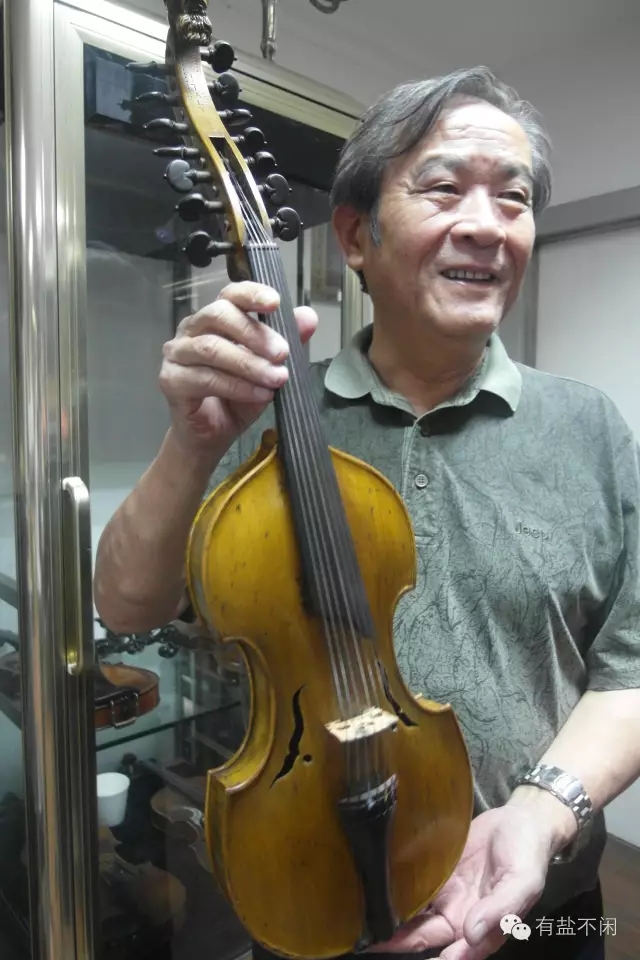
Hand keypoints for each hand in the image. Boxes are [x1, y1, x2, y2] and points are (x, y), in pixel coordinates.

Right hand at [159, 281, 317, 455]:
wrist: (212, 436)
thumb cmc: (237, 398)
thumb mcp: (268, 369)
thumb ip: (285, 342)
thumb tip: (309, 316)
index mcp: (213, 320)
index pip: (229, 295)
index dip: (250, 294)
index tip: (275, 303)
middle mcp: (191, 330)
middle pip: (218, 315)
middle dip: (253, 333)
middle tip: (282, 352)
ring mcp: (177, 354)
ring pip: (212, 349)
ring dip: (249, 364)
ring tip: (276, 378)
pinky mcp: (170, 381)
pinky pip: (205, 378)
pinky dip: (237, 387)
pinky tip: (260, 394)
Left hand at [369, 803, 561, 959]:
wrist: (520, 820)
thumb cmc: (527, 855)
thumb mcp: (523, 882)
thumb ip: (502, 910)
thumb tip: (472, 935)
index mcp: (485, 927)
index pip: (458, 953)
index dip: (439, 958)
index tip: (414, 957)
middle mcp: (462, 917)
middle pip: (426, 937)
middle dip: (400, 943)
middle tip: (372, 941)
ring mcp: (447, 895)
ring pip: (416, 915)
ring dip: (394, 921)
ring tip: (364, 921)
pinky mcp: (436, 873)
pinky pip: (415, 886)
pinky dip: (397, 891)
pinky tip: (376, 889)